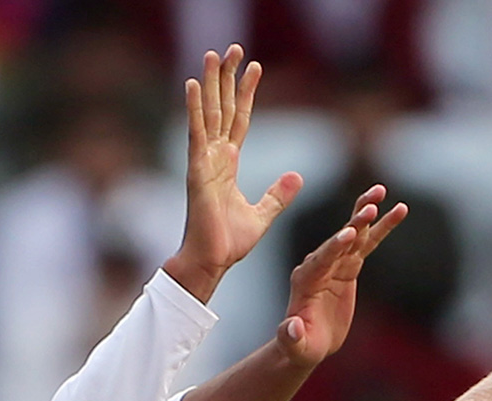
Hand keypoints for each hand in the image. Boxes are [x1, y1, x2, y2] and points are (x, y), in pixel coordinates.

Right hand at [162, 45, 302, 303]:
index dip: (246, 93)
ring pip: (209, 113)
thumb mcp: (263, 215)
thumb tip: (297, 176)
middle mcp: (214, 157)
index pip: (240, 120)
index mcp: (228, 165)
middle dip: (228, 77)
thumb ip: (278, 195)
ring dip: (212, 82)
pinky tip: (194, 83)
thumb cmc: (229, 242)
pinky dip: (194, 108)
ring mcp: (203, 162)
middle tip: (232, 47)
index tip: (254, 68)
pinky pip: (196, 133)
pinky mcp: (197, 171)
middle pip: (223, 108)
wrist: (212, 261)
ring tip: (214, 53)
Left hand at [275, 185, 407, 367]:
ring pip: (355, 234)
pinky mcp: (349, 265)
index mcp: (305, 279)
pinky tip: (398, 210)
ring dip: (368, 214)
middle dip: (354, 223)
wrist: (308, 342)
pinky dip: (382, 227)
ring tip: (383, 192)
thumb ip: (291, 336)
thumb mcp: (295, 345)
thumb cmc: (301, 346)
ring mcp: (335, 262)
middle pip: (339, 239)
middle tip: (370, 206)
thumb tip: (292, 328)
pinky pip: (368, 243)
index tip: (350, 233)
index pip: (321, 259)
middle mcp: (318, 264)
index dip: (335, 247)